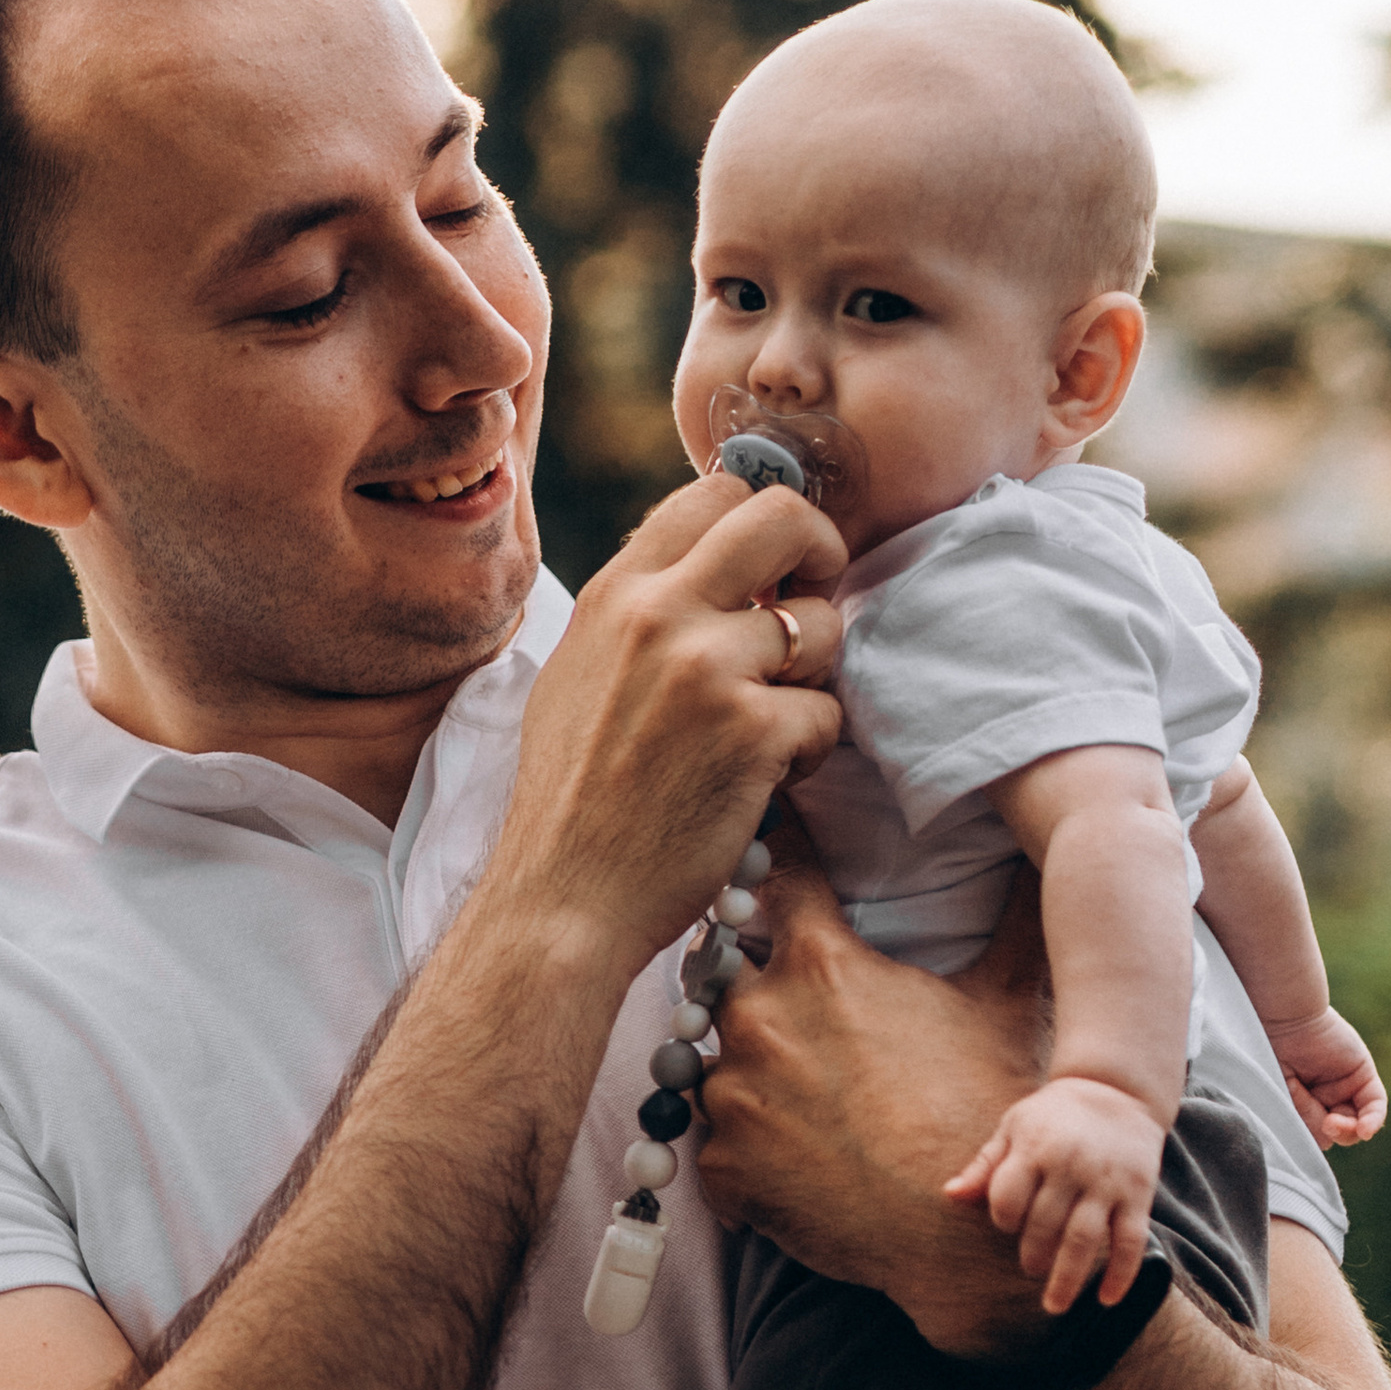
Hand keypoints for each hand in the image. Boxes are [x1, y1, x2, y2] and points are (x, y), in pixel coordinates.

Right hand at [497, 473, 844, 975]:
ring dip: (813, 679)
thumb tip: (714, 567)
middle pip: (784, 518)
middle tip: (816, 599)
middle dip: (821, 553)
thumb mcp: (578, 672)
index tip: (773, 569)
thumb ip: (640, 612)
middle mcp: (658, 615)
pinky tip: (763, 780)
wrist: (564, 896)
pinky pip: (826, 715)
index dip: (763, 524)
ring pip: (821, 627)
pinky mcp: (752, 733)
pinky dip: (808, 752)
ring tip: (769, 726)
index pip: (714, 493)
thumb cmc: (573, 795)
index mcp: (615, 594)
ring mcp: (707, 670)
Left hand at [694, 828, 1060, 1354]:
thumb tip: (1051, 857)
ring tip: (787, 1090)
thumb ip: (1015, 922)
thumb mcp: (1005, 1005)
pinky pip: (710, 1140)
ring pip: (703, 1054)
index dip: (774, 848)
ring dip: (735, 1063)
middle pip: (717, 964)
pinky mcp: (718, 1163)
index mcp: (821, 963)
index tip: (762, 827)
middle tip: (775, 996)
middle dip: (740, 971)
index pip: (777, 872)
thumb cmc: (984, 1110)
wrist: (960, 1235)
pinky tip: (787, 1158)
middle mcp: (758, 1016)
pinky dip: (741, 1146)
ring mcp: (729, 1092)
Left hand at [944, 1074, 1166, 1313]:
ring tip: (1054, 1304)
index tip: (1008, 1224)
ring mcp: (1106, 1182)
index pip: (1007, 1197)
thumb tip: (949, 1195)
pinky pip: (1130, 1240)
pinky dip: (1121, 1274)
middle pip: (1044, 1224)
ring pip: (1084, 1239)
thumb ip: (985, 1165)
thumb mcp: (1013, 1128)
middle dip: (1032, 1255)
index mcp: (1035, 1147)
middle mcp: (1070, 1165)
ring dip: (1068, 1278)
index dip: (1003, 1218)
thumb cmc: (1053, 1116)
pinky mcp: (1138, 1194)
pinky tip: (1107, 1299)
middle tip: (1029, 1268)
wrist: (1116, 1091)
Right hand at [1262, 1006, 1387, 1148]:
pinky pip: (1375, 1104)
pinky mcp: (1363, 1075)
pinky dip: (1372, 1119)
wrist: (1284, 1018)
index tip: (1301, 1136)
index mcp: (1301, 1102)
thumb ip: (1304, 1118)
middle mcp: (1324, 1097)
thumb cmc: (1271, 1052)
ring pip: (1358, 1123)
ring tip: (1333, 1122)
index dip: (1313, 1140)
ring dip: (1349, 1130)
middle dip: (1332, 1134)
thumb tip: (1327, 1141)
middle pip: (1339, 1133)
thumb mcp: (1282, 1092)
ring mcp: (1345, 1087)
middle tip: (1323, 1124)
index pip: (1316, 1135)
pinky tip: (1366, 1129)